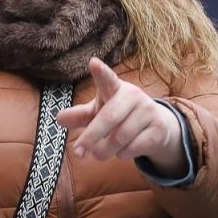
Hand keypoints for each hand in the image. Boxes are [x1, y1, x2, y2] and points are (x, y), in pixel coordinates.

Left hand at [57, 57, 185, 171]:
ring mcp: (148, 110)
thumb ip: (79, 116)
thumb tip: (59, 118)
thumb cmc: (120, 116)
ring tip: (98, 154)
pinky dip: (122, 154)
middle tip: (78, 152)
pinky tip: (122, 151)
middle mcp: (133, 95)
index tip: (93, 62)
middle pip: (109, 118)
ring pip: (121, 137)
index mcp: (115, 88)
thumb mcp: (98, 113)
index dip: (100, 71)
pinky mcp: (159, 128)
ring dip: (105, 150)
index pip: (107, 78)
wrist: (156, 126)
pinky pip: (134, 148)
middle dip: (91, 137)